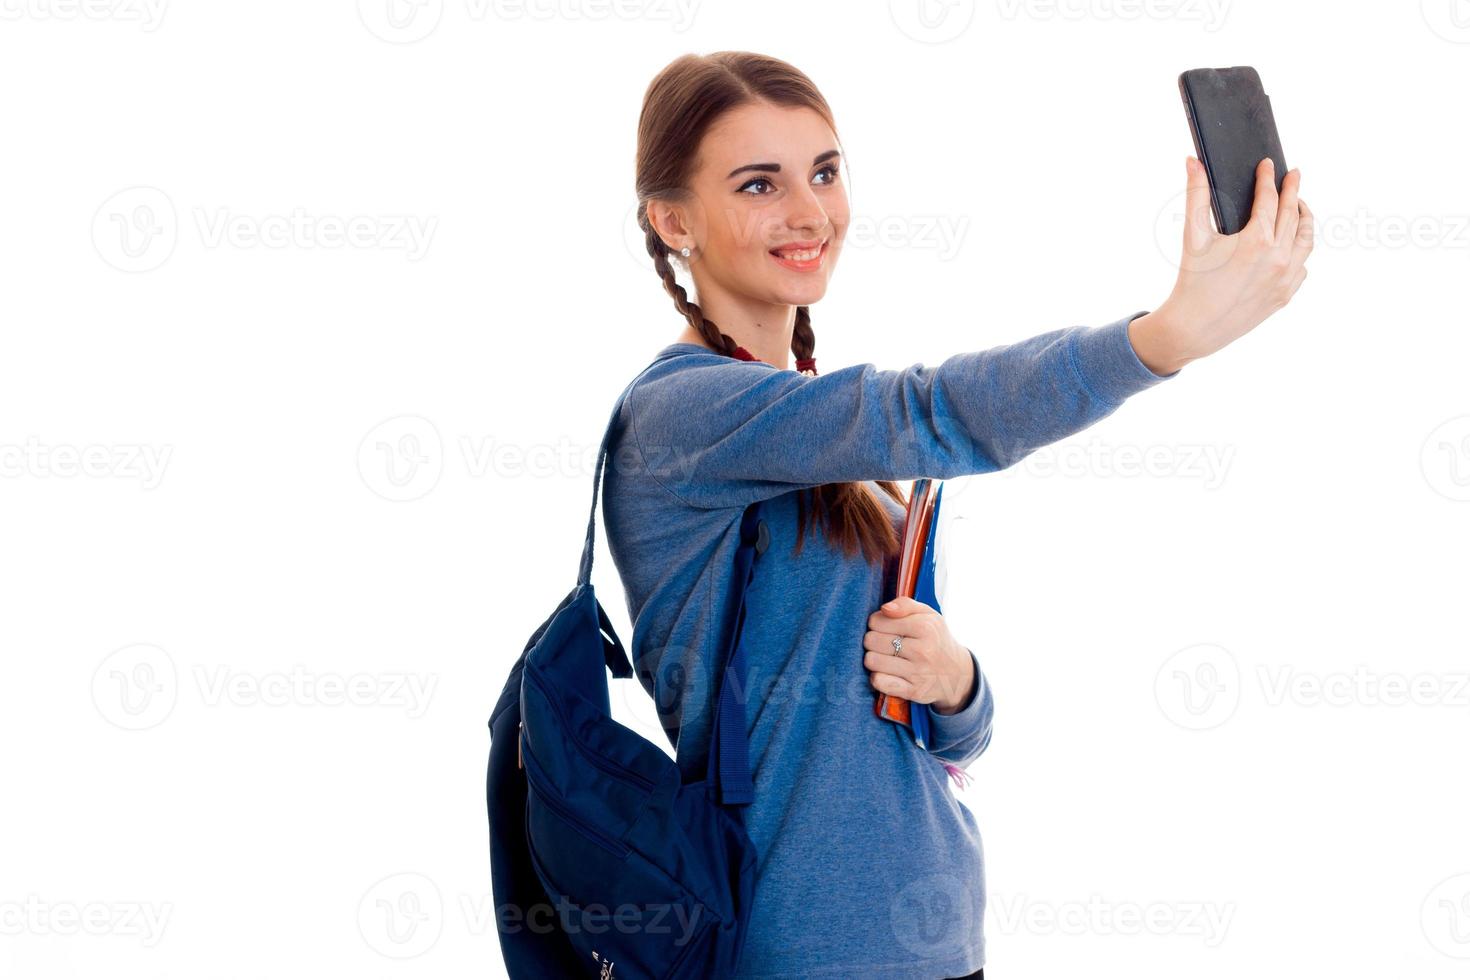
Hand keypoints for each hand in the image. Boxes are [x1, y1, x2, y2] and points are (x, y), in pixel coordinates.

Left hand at [864, 596, 973, 714]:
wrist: (958, 673)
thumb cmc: (935, 639)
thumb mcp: (928, 615)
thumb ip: (905, 604)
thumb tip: (884, 609)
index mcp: (925, 627)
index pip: (876, 621)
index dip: (876, 623)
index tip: (885, 628)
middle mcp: (922, 650)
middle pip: (871, 640)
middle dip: (873, 640)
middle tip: (884, 643)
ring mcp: (918, 672)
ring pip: (872, 661)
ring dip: (873, 659)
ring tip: (884, 657)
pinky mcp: (913, 691)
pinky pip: (879, 682)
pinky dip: (877, 677)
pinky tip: (886, 673)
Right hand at [1131, 156, 1314, 373]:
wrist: (1194, 328)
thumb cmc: (1191, 281)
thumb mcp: (1193, 236)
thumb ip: (1196, 195)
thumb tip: (1192, 161)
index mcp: (1257, 241)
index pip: (1270, 199)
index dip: (1269, 179)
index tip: (1269, 165)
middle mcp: (1279, 258)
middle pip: (1294, 215)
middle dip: (1293, 191)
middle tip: (1294, 175)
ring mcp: (1286, 279)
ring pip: (1306, 240)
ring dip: (1304, 219)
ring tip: (1299, 207)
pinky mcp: (1286, 295)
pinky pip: (1302, 266)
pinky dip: (1300, 251)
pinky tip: (1291, 244)